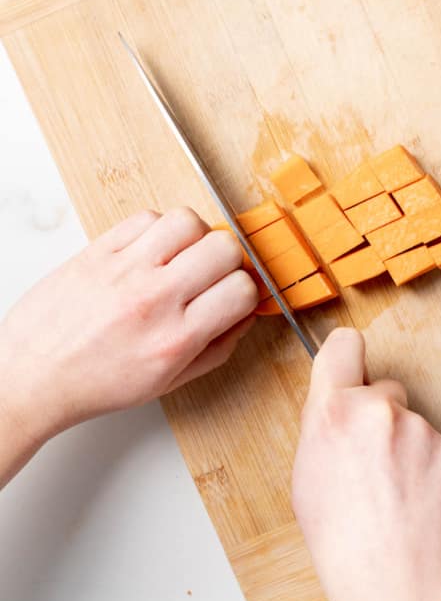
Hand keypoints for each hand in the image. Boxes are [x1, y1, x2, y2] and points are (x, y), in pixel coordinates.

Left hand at [0, 207, 257, 478]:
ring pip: (188, 221)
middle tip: (215, 272)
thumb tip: (245, 316)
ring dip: (196, 236)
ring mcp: (124, 270)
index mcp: (174, 339)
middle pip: (224, 248)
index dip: (248, 289)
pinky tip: (152, 249)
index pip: (241, 289)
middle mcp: (153, 300)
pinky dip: (157, 228)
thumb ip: (216, 349)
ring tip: (183, 255)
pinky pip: (146, 217)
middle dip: (230, 260)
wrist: (32, 376)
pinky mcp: (98, 250)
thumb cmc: (93, 383)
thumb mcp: (166, 382)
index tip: (238, 292)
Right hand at [292, 327, 440, 600]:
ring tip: (396, 495)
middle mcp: (376, 411)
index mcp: (331, 414)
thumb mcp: (308, 479)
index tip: (354, 370)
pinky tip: (419, 502)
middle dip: (381, 416)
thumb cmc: (346, 546)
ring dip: (408, 447)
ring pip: (414, 423)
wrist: (398, 585)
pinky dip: (433, 469)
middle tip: (374, 463)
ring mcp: (419, 429)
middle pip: (384, 390)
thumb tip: (337, 409)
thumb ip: (325, 429)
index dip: (349, 357)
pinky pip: (440, 447)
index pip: (343, 346)